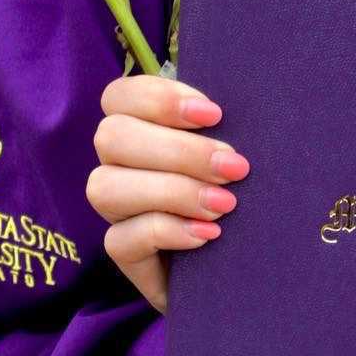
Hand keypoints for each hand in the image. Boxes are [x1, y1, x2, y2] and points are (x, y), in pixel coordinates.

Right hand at [86, 73, 248, 312]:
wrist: (250, 258)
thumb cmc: (244, 188)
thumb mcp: (234, 151)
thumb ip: (224, 127)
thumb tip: (229, 112)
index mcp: (140, 126)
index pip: (118, 96)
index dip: (158, 99)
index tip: (214, 114)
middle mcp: (118, 164)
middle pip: (111, 137)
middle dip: (178, 150)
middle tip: (234, 167)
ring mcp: (116, 210)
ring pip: (105, 187)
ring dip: (172, 191)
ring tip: (225, 205)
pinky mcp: (124, 253)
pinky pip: (119, 239)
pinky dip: (167, 231)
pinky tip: (208, 234)